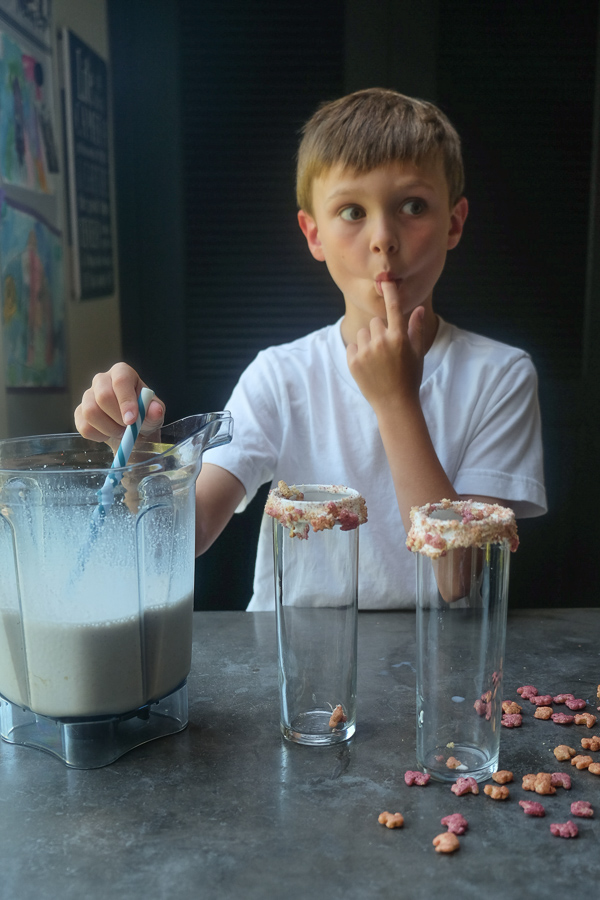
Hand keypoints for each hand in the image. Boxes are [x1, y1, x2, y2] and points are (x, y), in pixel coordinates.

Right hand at [74, 363, 164, 442]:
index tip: (132, 420)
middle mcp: (102, 380)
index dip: (126, 401)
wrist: (132, 430)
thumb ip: (155, 411)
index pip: (120, 381)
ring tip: (121, 432)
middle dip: (117, 418)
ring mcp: (88, 395)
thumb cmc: (144, 415)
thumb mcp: (154, 414)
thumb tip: (155, 410)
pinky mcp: (79, 413)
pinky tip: (109, 434)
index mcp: (122, 373)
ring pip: (90, 412)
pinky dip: (99, 436)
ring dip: (109, 428)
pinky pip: (84, 427)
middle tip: (129, 428)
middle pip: (103, 396)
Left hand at [346, 281, 424, 412]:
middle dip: (379, 332)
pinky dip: (358, 353)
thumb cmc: (410, 377)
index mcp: (399, 337)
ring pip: (362, 333)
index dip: (390, 292)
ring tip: (377, 359)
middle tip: (387, 350)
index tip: (385, 280)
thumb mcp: (417, 353)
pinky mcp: (353, 362)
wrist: (395, 404)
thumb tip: (419, 309)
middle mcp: (381, 342)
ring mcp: (366, 352)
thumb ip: (415, 329)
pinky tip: (368, 366)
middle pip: (375, 322)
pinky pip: (353, 347)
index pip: (394, 308)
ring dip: (368, 341)